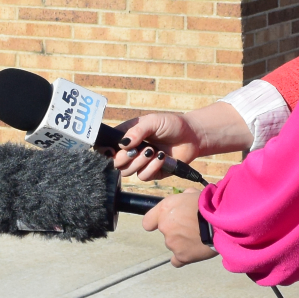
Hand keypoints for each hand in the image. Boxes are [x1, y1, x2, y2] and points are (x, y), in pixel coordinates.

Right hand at [113, 103, 251, 180]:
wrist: (192, 136)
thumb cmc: (171, 124)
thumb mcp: (153, 121)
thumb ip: (137, 131)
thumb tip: (123, 144)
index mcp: (126, 136)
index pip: (107, 146)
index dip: (106, 151)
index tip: (113, 150)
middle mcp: (130, 151)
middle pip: (115, 163)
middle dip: (124, 158)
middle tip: (137, 150)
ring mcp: (140, 163)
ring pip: (127, 172)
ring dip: (139, 162)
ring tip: (153, 151)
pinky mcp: (152, 173)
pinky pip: (143, 176)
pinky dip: (152, 167)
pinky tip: (162, 157)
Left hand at [142, 189, 217, 266]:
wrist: (221, 220)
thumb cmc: (209, 204)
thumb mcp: (194, 193)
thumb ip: (184, 196)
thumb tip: (186, 197)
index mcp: (164, 210)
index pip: (148, 222)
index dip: (156, 222)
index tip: (165, 221)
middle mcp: (165, 227)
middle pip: (165, 232)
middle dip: (176, 230)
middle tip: (193, 226)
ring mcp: (172, 243)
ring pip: (173, 245)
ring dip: (183, 242)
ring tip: (199, 237)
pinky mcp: (182, 256)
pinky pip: (177, 261)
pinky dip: (184, 257)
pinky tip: (193, 252)